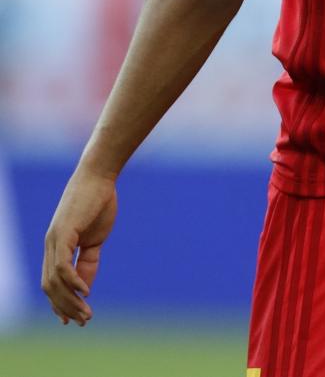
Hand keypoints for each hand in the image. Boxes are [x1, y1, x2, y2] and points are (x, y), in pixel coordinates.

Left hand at [42, 167, 117, 325]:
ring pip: (54, 281)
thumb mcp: (95, 238)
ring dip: (70, 300)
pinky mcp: (62, 233)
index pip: (52, 283)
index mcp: (57, 247)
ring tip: (86, 313)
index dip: (60, 303)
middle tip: (83, 321)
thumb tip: (85, 287)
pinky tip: (85, 292)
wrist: (99, 176)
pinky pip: (62, 265)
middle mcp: (50, 245)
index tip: (73, 319)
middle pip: (50, 287)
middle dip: (66, 307)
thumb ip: (88, 260)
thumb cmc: (99, 202)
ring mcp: (54, 239)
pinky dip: (72, 281)